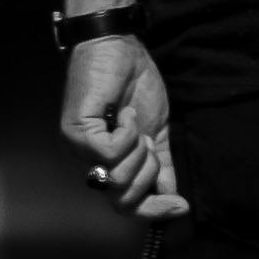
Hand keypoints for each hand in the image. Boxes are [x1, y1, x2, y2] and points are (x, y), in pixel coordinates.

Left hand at [60, 24, 185, 224]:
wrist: (119, 47)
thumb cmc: (135, 84)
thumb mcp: (157, 132)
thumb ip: (162, 167)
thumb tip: (175, 201)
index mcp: (112, 166)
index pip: (128, 207)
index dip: (155, 211)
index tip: (181, 206)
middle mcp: (91, 164)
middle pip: (124, 202)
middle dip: (148, 176)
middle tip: (150, 145)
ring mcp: (80, 150)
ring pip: (117, 179)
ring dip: (138, 151)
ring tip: (135, 122)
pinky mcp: (77, 132)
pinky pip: (109, 153)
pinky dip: (127, 133)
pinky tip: (126, 113)